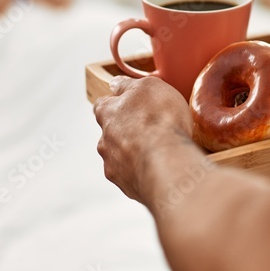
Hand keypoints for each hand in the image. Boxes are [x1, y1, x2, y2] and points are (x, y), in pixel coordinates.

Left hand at [93, 76, 194, 200]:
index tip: (129, 104)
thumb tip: (115, 84)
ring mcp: (113, 166)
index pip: (102, 105)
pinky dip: (143, 172)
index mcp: (107, 113)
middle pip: (111, 134)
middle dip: (127, 132)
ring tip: (158, 152)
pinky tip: (160, 168)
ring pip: (121, 157)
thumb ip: (128, 84)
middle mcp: (104, 141)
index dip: (116, 104)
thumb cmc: (158, 120)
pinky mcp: (127, 186)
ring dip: (135, 154)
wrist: (167, 161)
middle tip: (151, 130)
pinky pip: (133, 177)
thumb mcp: (148, 86)